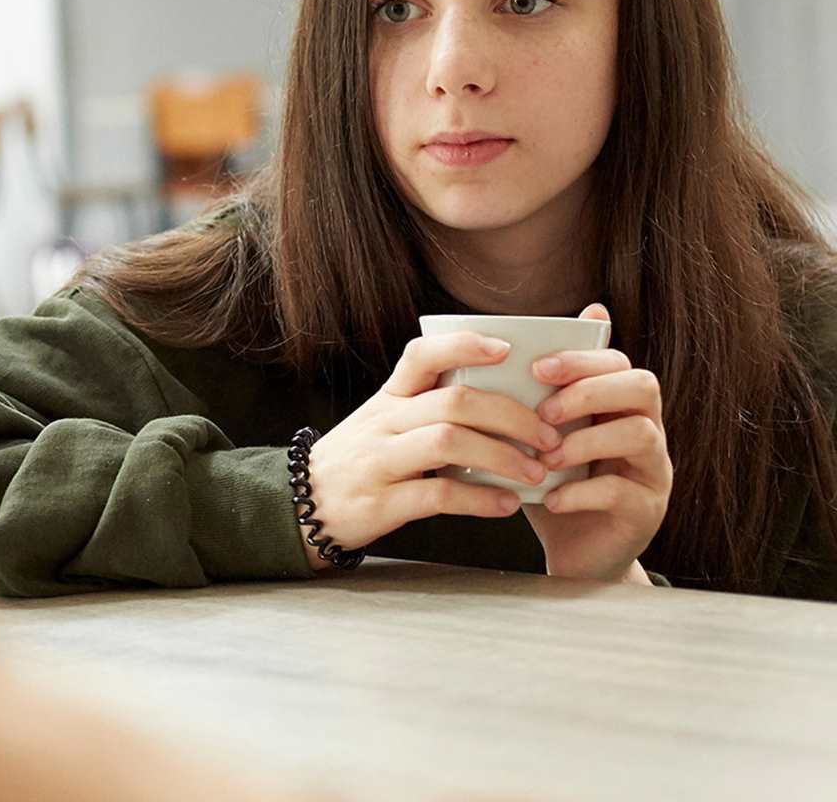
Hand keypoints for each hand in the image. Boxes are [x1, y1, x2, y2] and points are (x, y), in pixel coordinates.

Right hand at [304, 331, 561, 566]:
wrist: (302, 506)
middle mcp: (384, 422)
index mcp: (388, 398)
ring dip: (502, 456)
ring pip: (448, 443)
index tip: (507, 350)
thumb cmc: (360, 461)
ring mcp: (380, 461)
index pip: (422, 355)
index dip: (464, 346)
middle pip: (453, 402)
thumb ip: (429, 409)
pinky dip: (479, 500)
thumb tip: (506, 403)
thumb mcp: (384, 424)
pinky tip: (506, 505)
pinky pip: (437, 495)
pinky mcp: (382, 502)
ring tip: (536, 473)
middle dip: (511, 416)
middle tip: (550, 436)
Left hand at [522, 303, 671, 582]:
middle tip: (544, 413)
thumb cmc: (551, 481)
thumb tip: (498, 346)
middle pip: (642, 387)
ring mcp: (653, 472)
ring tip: (545, 459)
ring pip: (640, 434)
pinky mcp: (647, 512)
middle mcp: (647, 431)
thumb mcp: (538, 436)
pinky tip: (549, 499)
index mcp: (619, 406)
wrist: (570, 549)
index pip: (618, 363)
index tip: (536, 368)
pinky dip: (580, 492)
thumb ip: (530, 397)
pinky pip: (624, 492)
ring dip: (585, 442)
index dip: (581, 360)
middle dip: (588, 392)